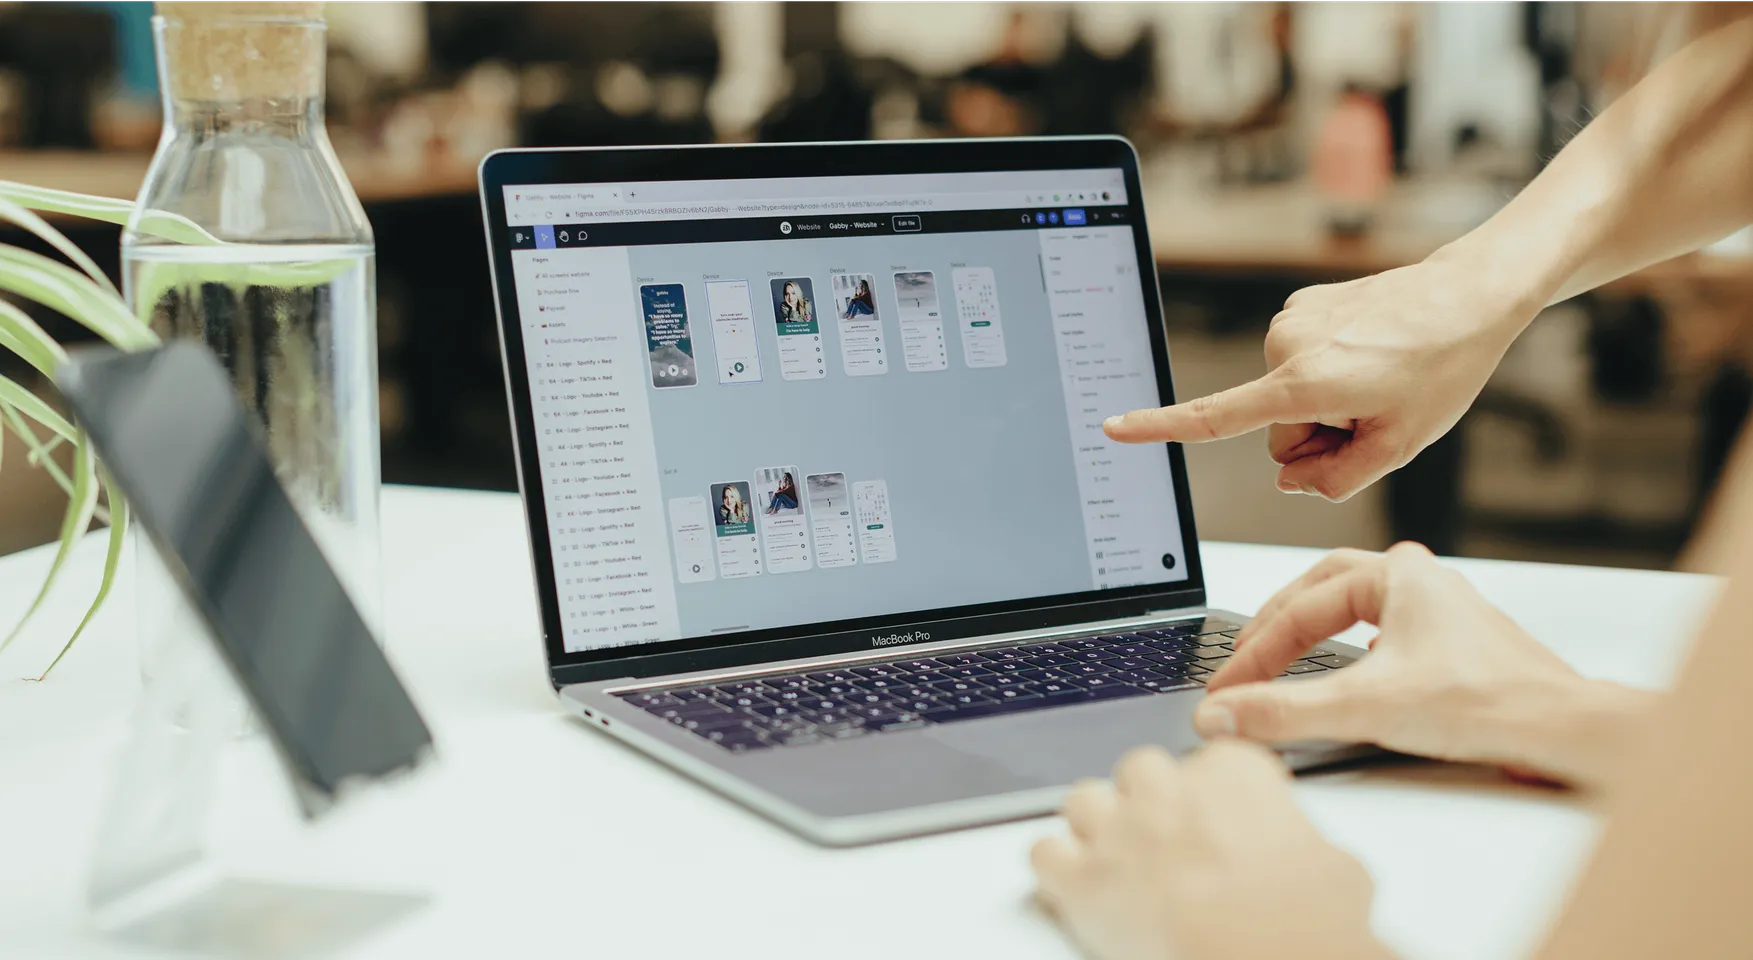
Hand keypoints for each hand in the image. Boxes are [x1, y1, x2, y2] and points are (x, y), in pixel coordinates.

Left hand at [1031, 743, 1392, 959]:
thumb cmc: (1306, 924)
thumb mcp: (1334, 867)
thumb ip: (1299, 842)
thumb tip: (1304, 860)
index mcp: (1232, 775)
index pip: (1213, 759)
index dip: (1214, 795)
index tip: (1220, 816)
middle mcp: (1168, 790)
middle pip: (1141, 770)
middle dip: (1151, 801)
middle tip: (1170, 841)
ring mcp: (1119, 830)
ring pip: (1084, 800)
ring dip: (1098, 825)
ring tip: (1119, 859)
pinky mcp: (1082, 879)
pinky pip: (1044, 853)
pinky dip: (1055, 869)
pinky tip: (1075, 885)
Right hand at [1104, 254, 1538, 500]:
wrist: (1470, 294)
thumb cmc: (1443, 367)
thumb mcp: (1399, 446)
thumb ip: (1334, 480)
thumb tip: (1290, 479)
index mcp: (1305, 383)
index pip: (1218, 417)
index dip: (1162, 427)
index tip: (1114, 429)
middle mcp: (1286, 346)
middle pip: (1275, 429)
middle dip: (1318, 435)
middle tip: (1377, 414)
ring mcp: (1292, 322)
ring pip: (1287, 396)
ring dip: (1328, 402)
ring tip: (1383, 380)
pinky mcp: (1303, 307)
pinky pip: (1302, 362)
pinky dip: (1333, 369)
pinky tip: (1375, 355)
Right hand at [1196, 543, 1653, 786]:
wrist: (1565, 730)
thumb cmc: (1490, 703)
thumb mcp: (1366, 708)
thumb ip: (1284, 712)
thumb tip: (1222, 715)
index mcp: (1397, 572)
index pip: (1298, 610)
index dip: (1252, 653)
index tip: (1227, 689)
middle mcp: (1421, 579)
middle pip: (1321, 588)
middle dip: (1275, 624)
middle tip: (1243, 658)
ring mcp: (1441, 610)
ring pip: (1356, 604)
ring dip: (1313, 627)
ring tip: (1281, 652)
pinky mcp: (1455, 644)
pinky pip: (1387, 629)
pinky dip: (1352, 646)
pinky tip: (1352, 671)